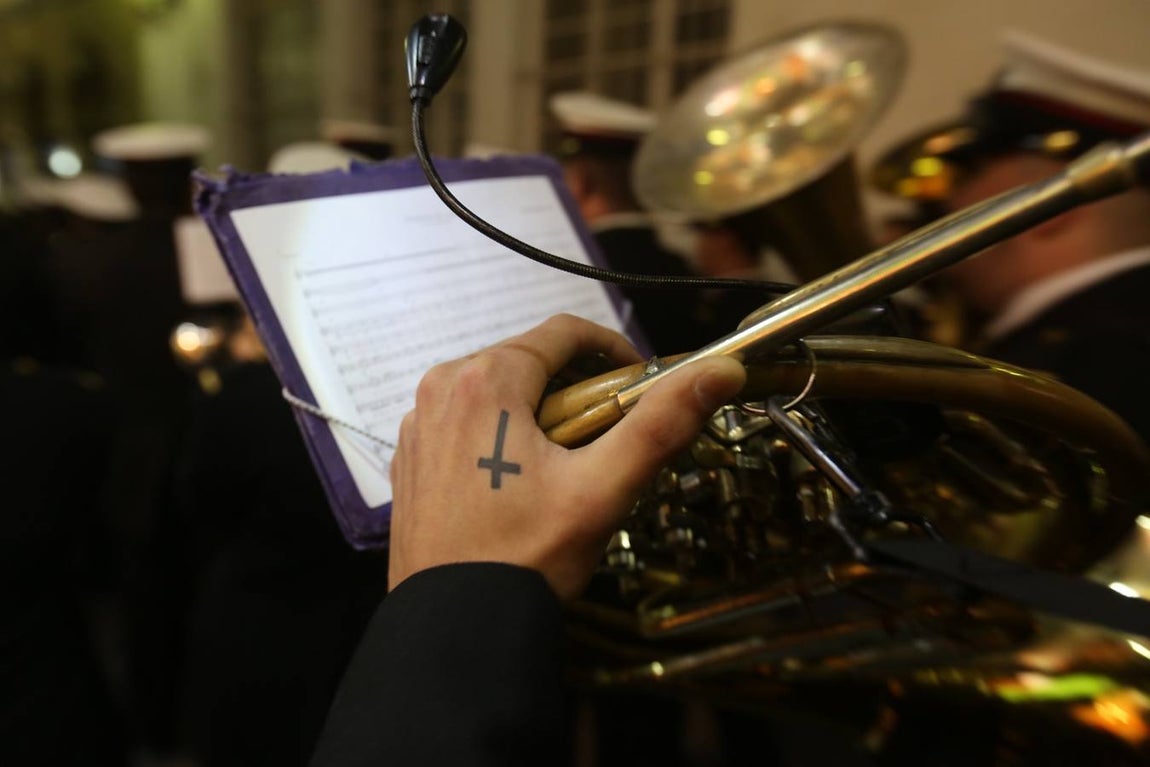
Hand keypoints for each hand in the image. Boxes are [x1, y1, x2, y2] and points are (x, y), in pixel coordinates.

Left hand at [387, 314, 745, 600]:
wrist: (456, 626)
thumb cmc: (525, 557)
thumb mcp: (602, 489)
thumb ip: (660, 424)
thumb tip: (719, 371)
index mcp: (484, 380)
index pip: (564, 333)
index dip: (614, 350)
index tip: (641, 384)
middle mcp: (441, 388)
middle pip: (530, 360)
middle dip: (578, 388)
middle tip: (612, 435)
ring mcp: (419, 423)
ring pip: (499, 391)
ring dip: (541, 412)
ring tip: (572, 464)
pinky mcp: (413, 456)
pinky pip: (468, 422)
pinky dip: (503, 435)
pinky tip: (525, 482)